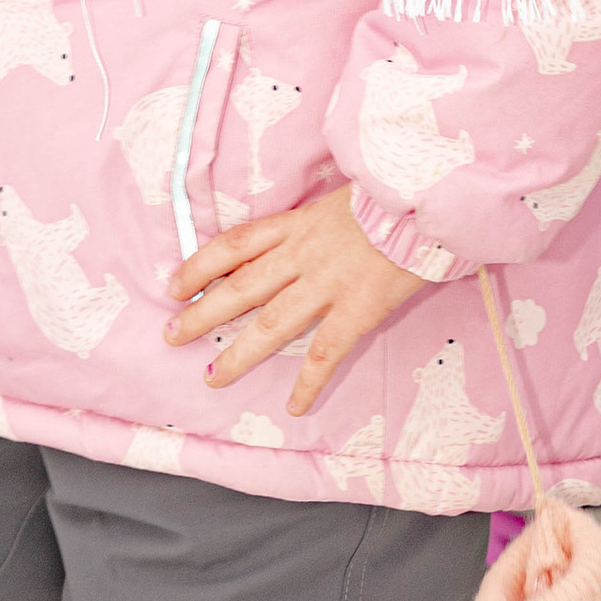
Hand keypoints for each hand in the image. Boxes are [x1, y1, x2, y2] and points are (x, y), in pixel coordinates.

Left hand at [166, 186, 428, 417]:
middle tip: (171, 336)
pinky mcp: (358, 309)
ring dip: (238, 354)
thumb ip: (316, 220)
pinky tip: (294, 407)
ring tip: (212, 377)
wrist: (429, 196)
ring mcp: (328, 284)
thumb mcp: (341, 197)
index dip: (200, 265)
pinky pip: (325, 353)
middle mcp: (302, 254)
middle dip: (202, 314)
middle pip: (240, 287)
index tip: (175, 285)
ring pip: (271, 325)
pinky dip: (308, 384)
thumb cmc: (392, 193)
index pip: (235, 244)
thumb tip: (302, 234)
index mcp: (297, 223)